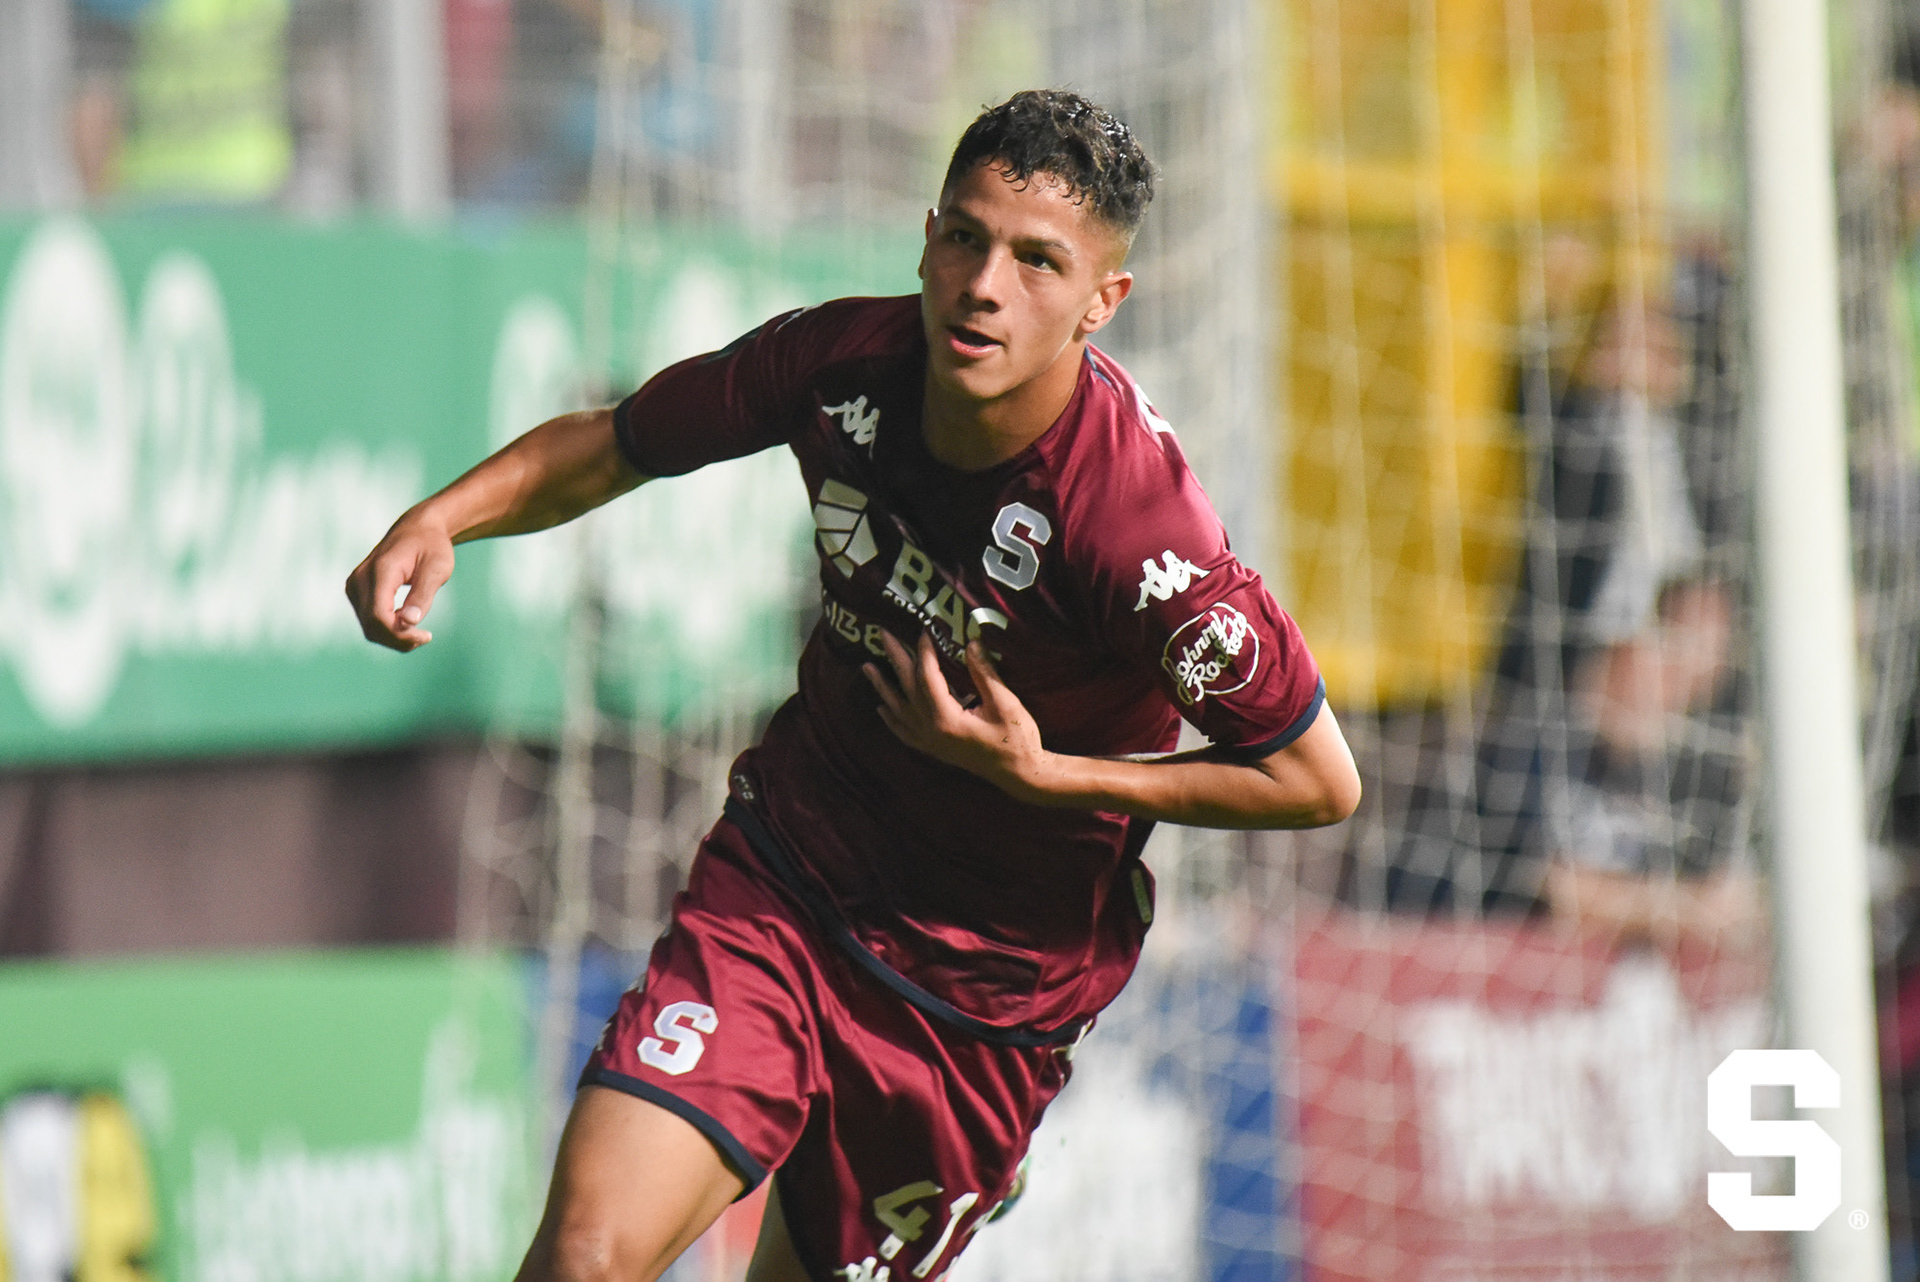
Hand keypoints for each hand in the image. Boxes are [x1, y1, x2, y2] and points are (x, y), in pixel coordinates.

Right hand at [345, 507, 454, 650]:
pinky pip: (368, 620)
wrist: (417, 528)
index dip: (400, 634)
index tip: (426, 636)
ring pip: (368, 627)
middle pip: (371, 625)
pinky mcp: (356, 591)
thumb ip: (422, 595)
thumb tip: (409, 622)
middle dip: (398, 639)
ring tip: (419, 634)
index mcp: (381, 570)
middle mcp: (360, 578)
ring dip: (393, 637)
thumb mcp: (437, 568)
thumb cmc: (431, 546)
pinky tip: (407, 625)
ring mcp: (354, 585)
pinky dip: (387, 629)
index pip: (379, 615)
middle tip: (425, 638)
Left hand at [863, 631, 1047, 798]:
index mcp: (947, 719)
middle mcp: (931, 731)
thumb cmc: (1017, 739)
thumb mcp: (1004, 703)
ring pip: (899, 710)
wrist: (1020, 774)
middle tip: (883, 634)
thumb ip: (984, 674)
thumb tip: (971, 643)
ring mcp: (930, 742)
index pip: (928, 677)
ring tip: (867, 667)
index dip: (924, 651)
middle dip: (896, 659)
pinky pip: (905, 732)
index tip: (924, 628)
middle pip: (907, 688)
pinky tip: (881, 708)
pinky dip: (891, 719)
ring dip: (883, 687)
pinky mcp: (934, 749)